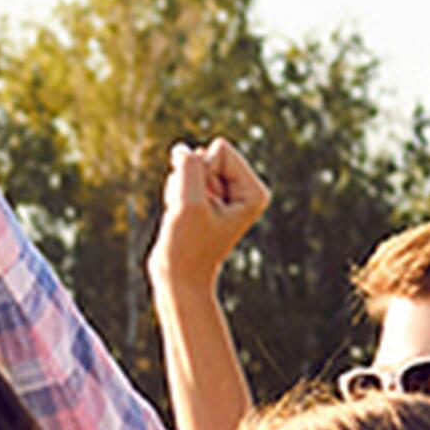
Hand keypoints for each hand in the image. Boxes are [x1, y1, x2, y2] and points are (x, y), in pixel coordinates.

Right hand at [148, 138, 267, 281]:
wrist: (178, 279)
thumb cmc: (187, 247)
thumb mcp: (188, 203)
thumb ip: (188, 167)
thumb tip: (182, 149)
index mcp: (255, 191)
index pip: (219, 150)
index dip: (202, 174)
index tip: (203, 207)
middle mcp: (244, 190)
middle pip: (206, 156)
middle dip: (190, 182)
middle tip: (192, 215)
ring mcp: (224, 194)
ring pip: (191, 166)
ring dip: (181, 191)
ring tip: (187, 219)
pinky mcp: (206, 198)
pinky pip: (183, 176)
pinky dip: (175, 195)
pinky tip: (181, 218)